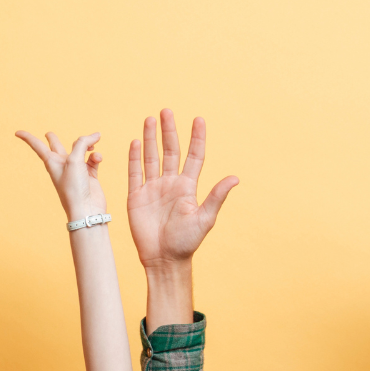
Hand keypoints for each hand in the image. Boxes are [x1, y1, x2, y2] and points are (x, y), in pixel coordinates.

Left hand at [16, 130, 106, 220]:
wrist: (86, 210)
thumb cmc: (74, 188)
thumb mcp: (74, 160)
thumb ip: (83, 143)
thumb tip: (95, 136)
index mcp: (52, 161)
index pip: (37, 146)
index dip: (27, 138)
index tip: (17, 133)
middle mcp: (62, 164)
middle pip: (56, 147)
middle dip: (53, 140)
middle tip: (48, 134)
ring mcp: (76, 170)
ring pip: (79, 150)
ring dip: (87, 144)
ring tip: (95, 140)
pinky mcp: (89, 175)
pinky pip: (92, 159)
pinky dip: (96, 156)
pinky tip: (98, 158)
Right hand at [127, 109, 237, 270]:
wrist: (163, 259)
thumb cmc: (186, 242)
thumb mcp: (204, 219)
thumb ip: (216, 197)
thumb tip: (235, 178)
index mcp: (188, 187)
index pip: (194, 156)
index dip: (196, 138)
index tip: (199, 119)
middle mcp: (171, 184)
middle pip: (170, 151)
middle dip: (169, 131)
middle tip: (166, 111)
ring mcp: (153, 189)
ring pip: (151, 157)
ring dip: (150, 139)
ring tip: (150, 119)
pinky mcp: (136, 197)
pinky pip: (135, 173)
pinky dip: (134, 157)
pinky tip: (136, 142)